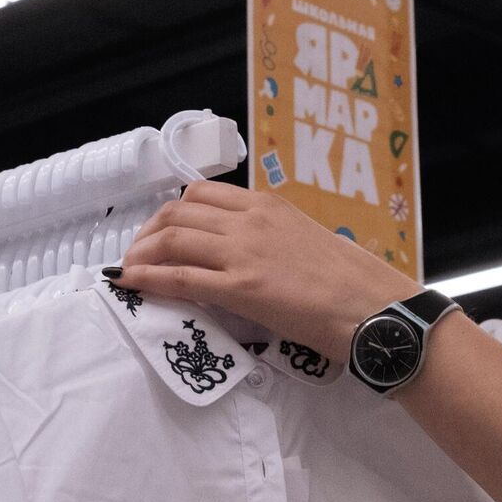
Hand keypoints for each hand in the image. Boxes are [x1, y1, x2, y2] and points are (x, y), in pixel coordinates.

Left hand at [112, 180, 424, 363]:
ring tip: (128, 271)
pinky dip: (148, 278)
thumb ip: (271, 237)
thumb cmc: (351, 281)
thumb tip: (245, 252)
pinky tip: (130, 285)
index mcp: (268, 205)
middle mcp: (250, 220)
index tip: (160, 231)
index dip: (171, 211)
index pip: (202, 194)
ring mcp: (243, 252)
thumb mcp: (306, 239)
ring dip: (141, 253)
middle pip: (178, 212)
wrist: (372, 307)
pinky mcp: (241, 288)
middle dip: (148, 232)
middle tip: (137, 254)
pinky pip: (180, 277)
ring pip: (172, 238)